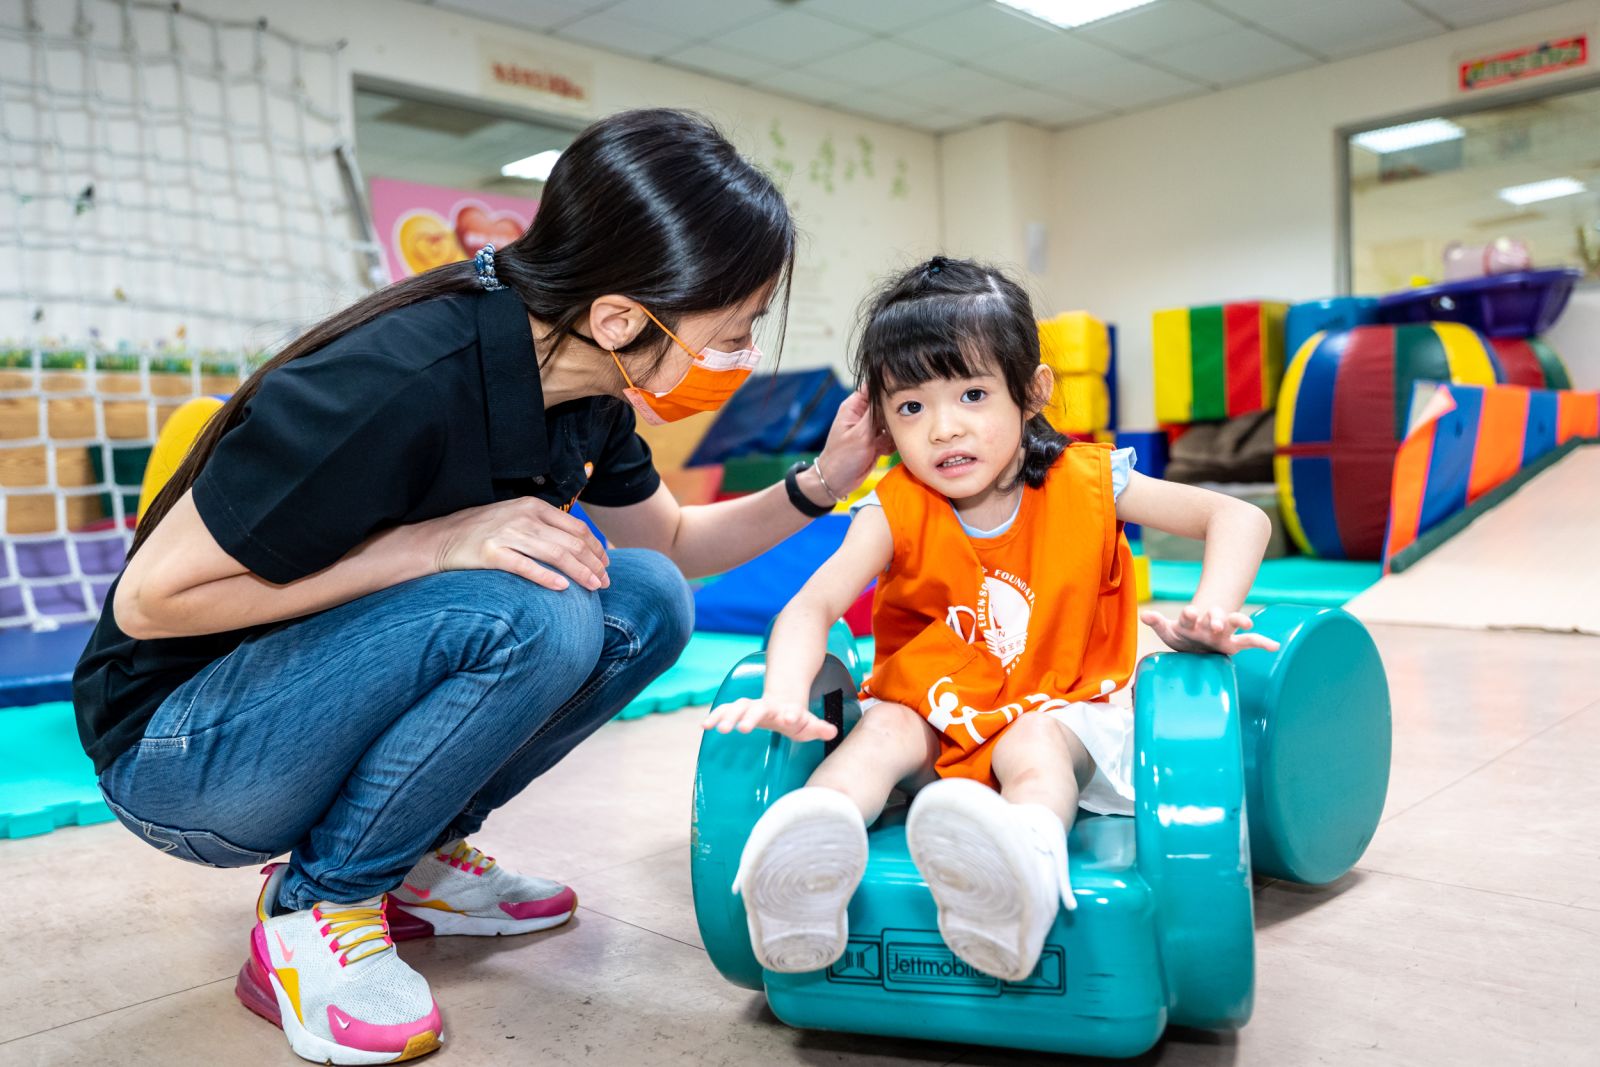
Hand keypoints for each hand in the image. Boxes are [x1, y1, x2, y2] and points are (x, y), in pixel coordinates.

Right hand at [419, 497, 609, 591]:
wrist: (439, 538)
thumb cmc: (482, 532)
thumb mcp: (516, 518)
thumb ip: (544, 527)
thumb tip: (577, 545)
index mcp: (533, 506)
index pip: (577, 528)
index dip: (596, 548)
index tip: (606, 565)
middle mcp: (523, 517)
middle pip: (571, 542)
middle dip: (594, 564)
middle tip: (605, 583)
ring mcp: (507, 534)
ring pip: (556, 554)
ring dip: (580, 573)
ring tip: (594, 588)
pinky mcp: (491, 553)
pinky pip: (526, 566)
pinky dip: (547, 577)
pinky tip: (563, 588)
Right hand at [702, 695, 837, 741]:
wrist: (782, 700)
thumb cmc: (796, 718)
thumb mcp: (810, 724)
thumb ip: (820, 728)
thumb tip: (832, 732)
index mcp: (787, 711)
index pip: (790, 712)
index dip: (790, 715)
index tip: (788, 717)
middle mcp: (767, 707)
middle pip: (758, 709)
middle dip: (750, 717)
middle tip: (742, 729)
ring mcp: (752, 707)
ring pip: (739, 707)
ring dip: (729, 716)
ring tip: (721, 729)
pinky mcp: (739, 711)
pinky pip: (725, 711)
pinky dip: (716, 716)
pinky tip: (705, 725)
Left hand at [815, 388, 893, 495]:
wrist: (837, 482)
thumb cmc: (842, 457)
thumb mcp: (860, 434)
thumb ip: (875, 413)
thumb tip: (887, 392)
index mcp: (854, 406)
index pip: (874, 387)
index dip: (889, 389)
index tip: (901, 396)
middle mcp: (863, 415)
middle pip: (887, 405)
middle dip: (893, 417)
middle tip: (889, 429)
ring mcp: (871, 429)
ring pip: (893, 423)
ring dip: (893, 434)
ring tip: (882, 443)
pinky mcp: (877, 442)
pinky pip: (892, 438)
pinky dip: (891, 445)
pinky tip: (882, 452)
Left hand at [1140, 605, 1280, 654]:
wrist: (1195, 644)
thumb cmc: (1181, 635)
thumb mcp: (1167, 631)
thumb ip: (1158, 623)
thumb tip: (1145, 615)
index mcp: (1191, 621)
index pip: (1190, 616)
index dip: (1190, 614)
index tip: (1190, 612)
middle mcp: (1208, 623)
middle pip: (1215, 615)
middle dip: (1216, 618)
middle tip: (1215, 623)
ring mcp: (1223, 633)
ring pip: (1233, 623)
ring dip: (1239, 620)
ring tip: (1248, 623)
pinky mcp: (1233, 644)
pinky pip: (1250, 642)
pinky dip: (1263, 642)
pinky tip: (1274, 646)